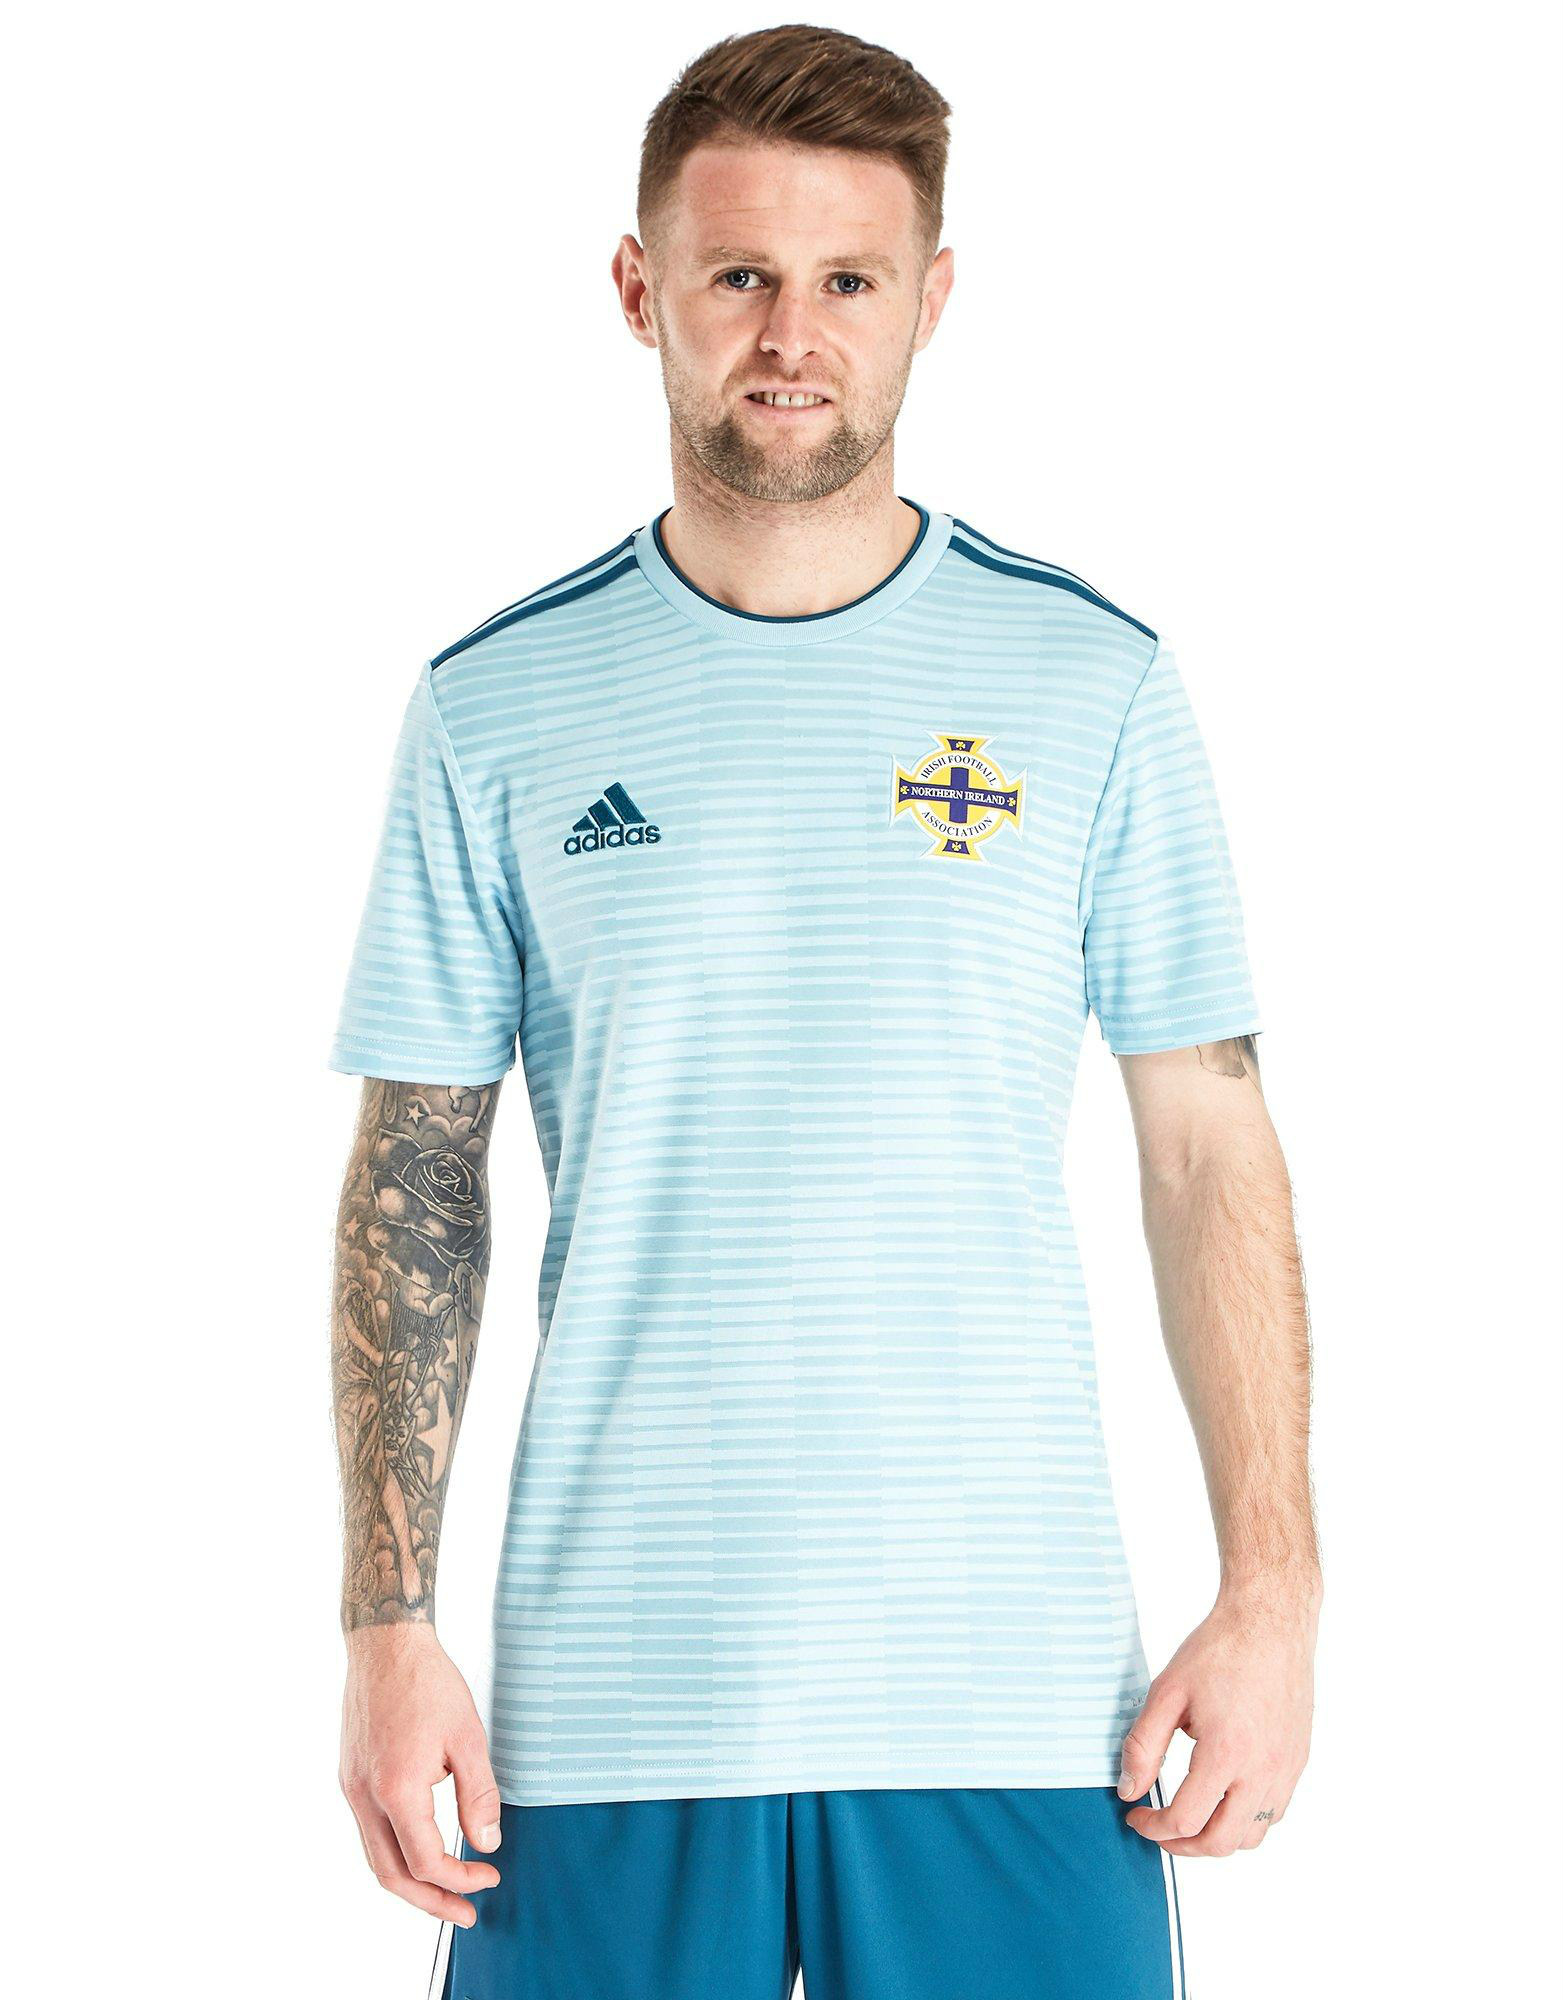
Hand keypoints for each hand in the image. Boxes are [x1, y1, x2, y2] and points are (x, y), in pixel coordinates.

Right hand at [339, 1622, 503, 1924]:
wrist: (386, 1644)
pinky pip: (369, 1831)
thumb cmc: (429, 1683)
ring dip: (410, 1882)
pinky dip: (395, 1852)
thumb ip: (478, 1796)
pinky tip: (422, 1849)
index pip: (425, 1861)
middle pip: (391, 1875)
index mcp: (396, 1789)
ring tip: (444, 1892)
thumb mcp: (468, 1738)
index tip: (489, 1877)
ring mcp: (351, 1788)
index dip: (460, 1878)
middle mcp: (365, 1796)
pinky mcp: (350, 1776)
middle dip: (429, 1902)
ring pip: (375, 1857)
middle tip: (463, 1914)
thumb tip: (487, 1844)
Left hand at [1117, 1568, 1320, 1856]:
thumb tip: (1129, 1790)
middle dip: (1182, 1845)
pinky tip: (1223, 1797)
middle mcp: (1263, 1771)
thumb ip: (1143, 1745)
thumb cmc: (1218, 1650)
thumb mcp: (1166, 1692)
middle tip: (1158, 1829)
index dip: (1153, 1827)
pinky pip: (1275, 1812)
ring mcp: (1286, 1769)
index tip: (1135, 1816)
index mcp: (1226, 1754)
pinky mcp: (1297, 1761)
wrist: (1270, 1622)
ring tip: (1189, 1818)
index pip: (1186, 1821)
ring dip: (1217, 1838)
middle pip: (1221, 1842)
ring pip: (1253, 1835)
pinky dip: (1246, 1820)